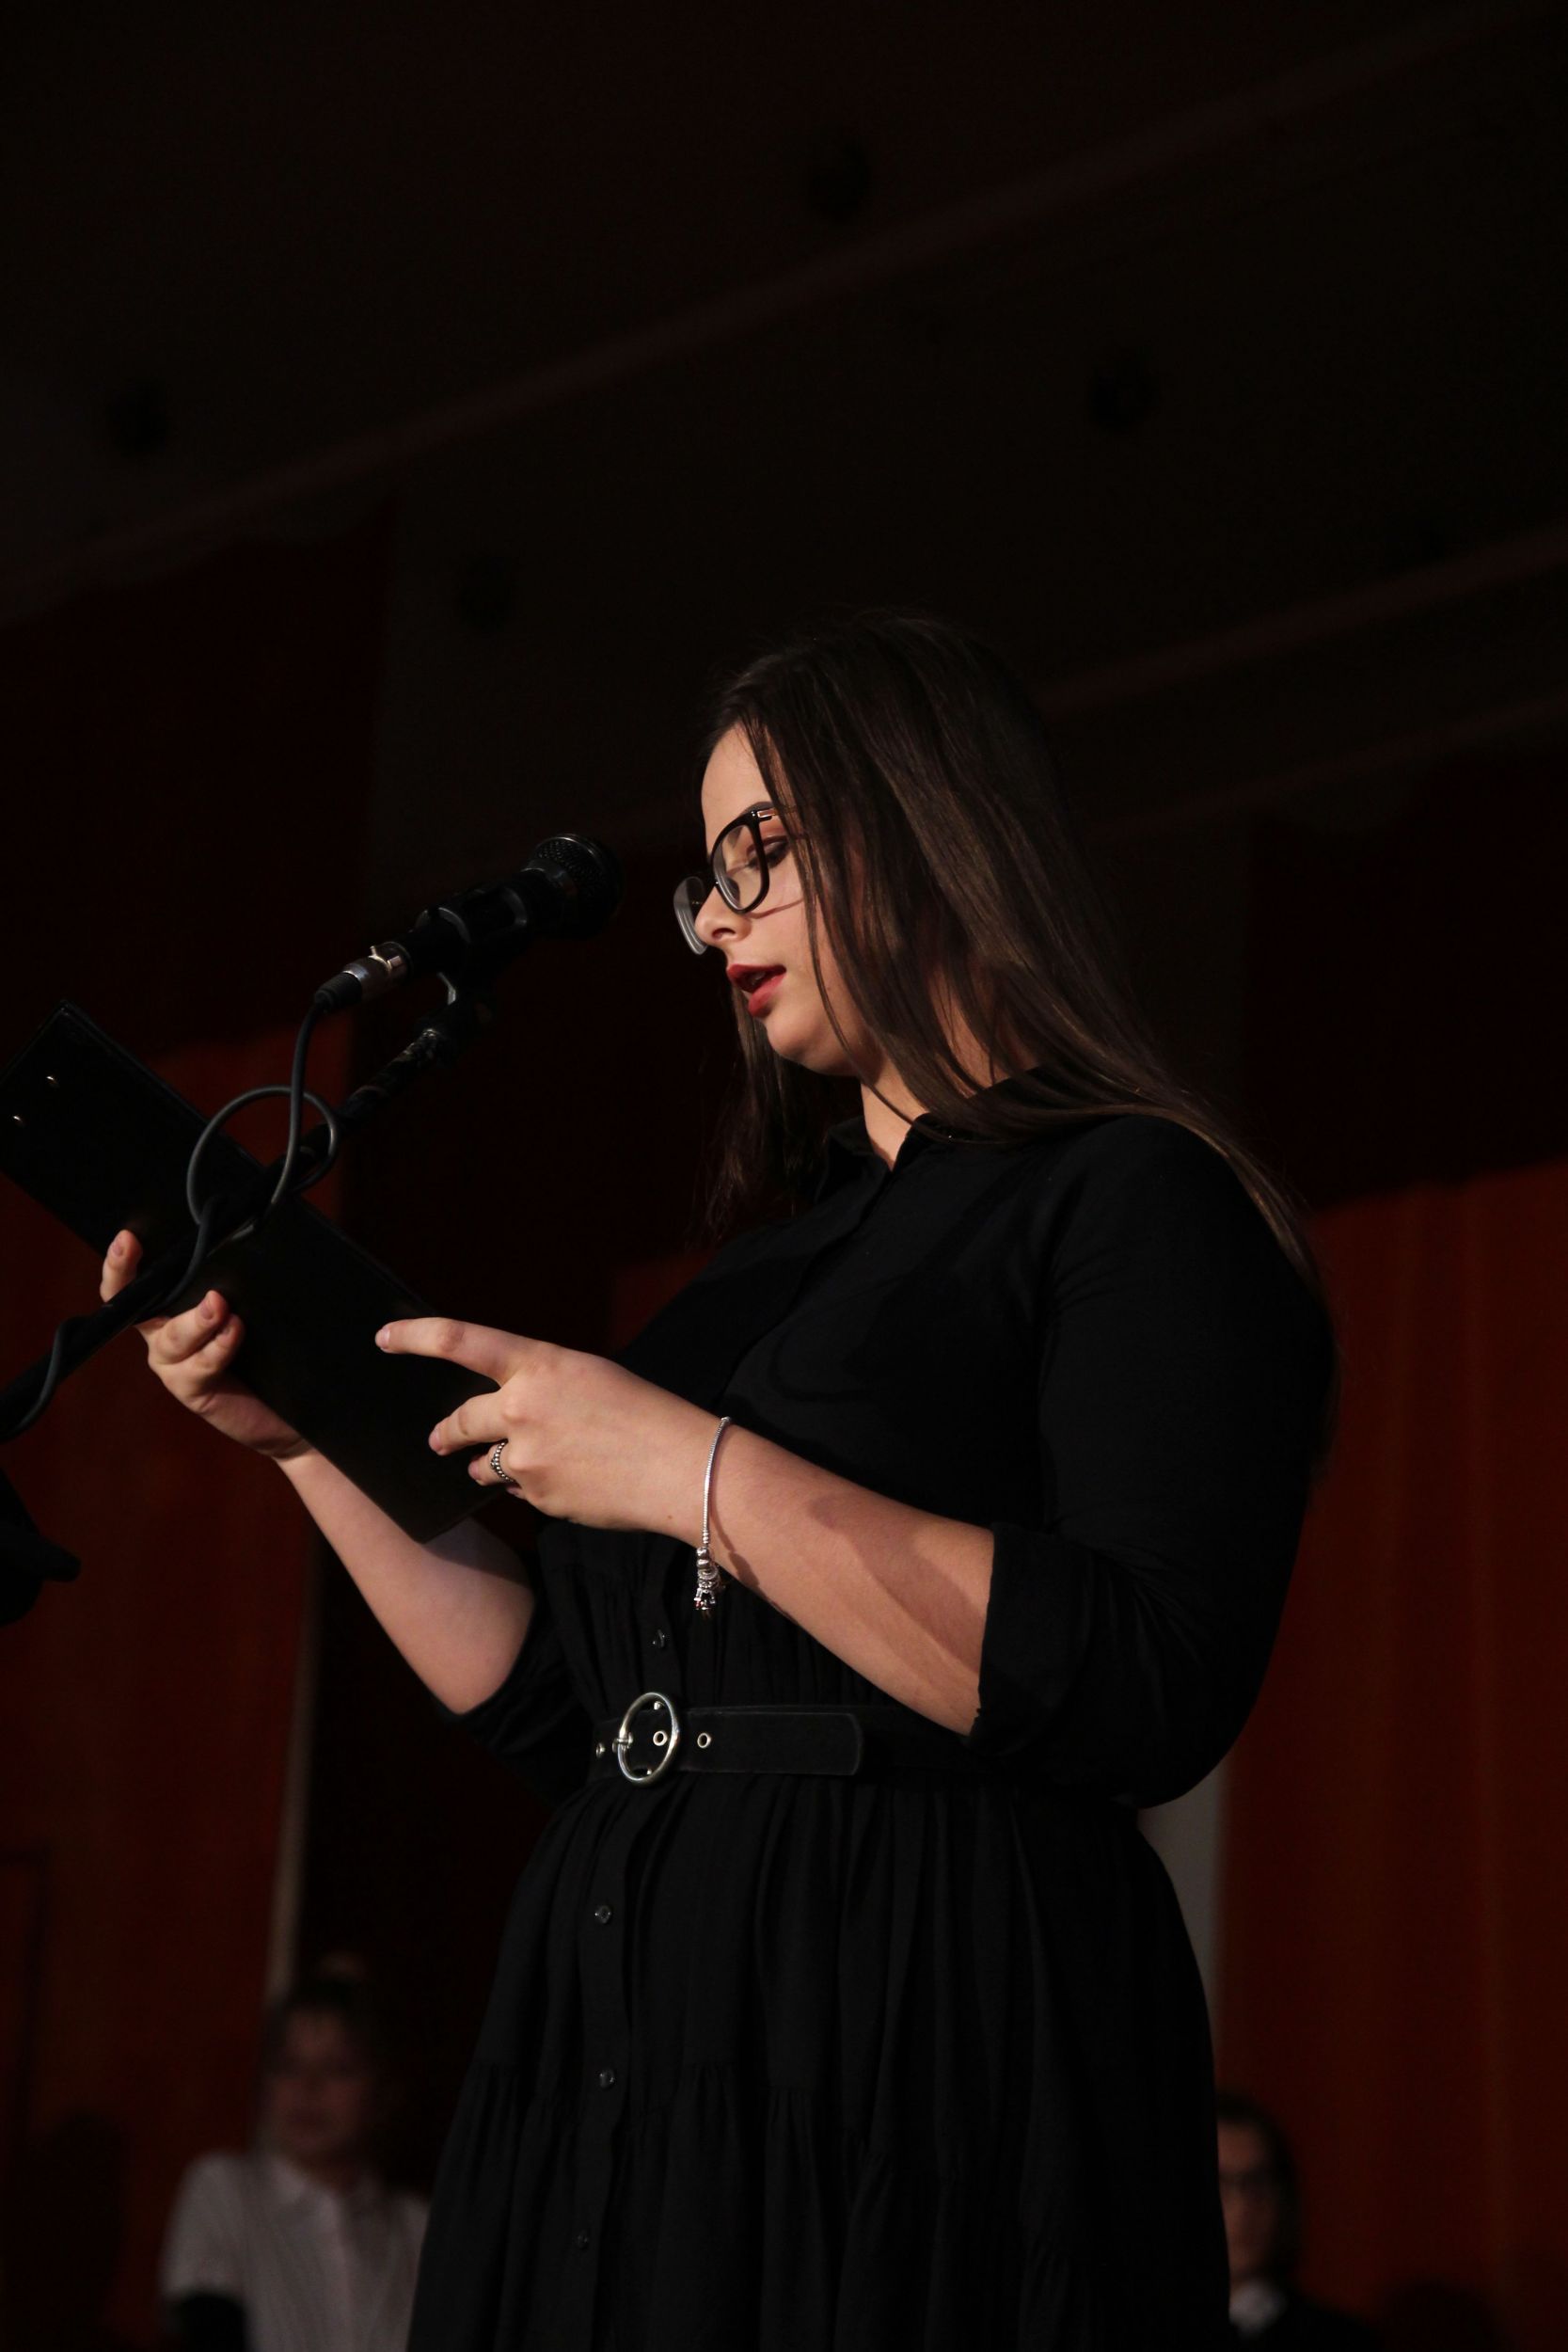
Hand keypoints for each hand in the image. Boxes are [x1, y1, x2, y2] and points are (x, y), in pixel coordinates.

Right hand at [100, 1229, 310, 1460]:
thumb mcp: (249, 1306)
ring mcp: (173, 1364)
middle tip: (141, 1250)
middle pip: (134, 1306)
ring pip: (173, 1337)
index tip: (127, 1237)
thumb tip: (251, 1235)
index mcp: (167, 1308)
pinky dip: (219, 1347)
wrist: (283, 1409)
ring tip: (219, 1304)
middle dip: (131, 1277)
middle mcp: (161, 1334)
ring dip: (196, 1320)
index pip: (132, 1284)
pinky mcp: (192, 1389)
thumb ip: (237, 1279)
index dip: (121, 1263)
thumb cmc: (264, 1349)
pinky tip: (235, 1331)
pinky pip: (200, 1366)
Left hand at [380, 1317, 714, 1534]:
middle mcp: (521, 1408)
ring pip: (483, 1465)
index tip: (383, 1337)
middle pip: (459, 1420)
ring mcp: (525, 1457)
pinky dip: (534, 1488)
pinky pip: (519, 1492)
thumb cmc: (644, 1412)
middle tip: (436, 1440)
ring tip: (532, 1463)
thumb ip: (540, 1386)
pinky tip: (572, 1481)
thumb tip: (503, 1413)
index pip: (459, 1341)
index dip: (415, 1337)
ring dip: (490, 1465)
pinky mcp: (537, 1497)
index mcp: (538, 1364)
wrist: (679, 1466)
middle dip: (446, 1433)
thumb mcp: (589, 1377)